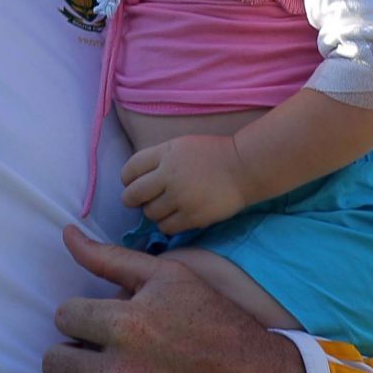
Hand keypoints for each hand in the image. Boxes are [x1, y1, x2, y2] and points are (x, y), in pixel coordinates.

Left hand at [23, 226, 304, 372]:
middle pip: (55, 361)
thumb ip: (111, 258)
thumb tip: (66, 234)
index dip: (76, 318)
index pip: (64, 316)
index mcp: (128, 325)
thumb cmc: (220, 327)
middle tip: (82, 360)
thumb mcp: (170, 278)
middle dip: (64, 356)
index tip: (91, 327)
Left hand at [121, 133, 250, 232]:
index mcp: (164, 154)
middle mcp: (169, 175)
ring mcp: (180, 197)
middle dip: (132, 199)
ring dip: (152, 212)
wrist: (244, 167)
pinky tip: (174, 218)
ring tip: (163, 208)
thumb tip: (137, 178)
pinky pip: (167, 227)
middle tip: (139, 201)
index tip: (131, 184)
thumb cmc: (212, 154)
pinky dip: (166, 224)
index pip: (130, 169)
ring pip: (149, 213)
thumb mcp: (180, 146)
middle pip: (133, 194)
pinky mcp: (193, 216)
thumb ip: (158, 159)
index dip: (127, 179)